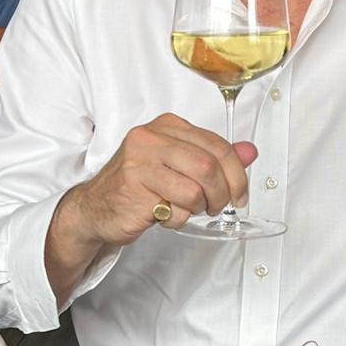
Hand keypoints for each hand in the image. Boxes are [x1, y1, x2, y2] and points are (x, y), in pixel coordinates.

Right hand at [46, 115, 256, 301]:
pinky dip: (179, 218)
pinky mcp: (133, 189)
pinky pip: (175, 208)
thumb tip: (250, 152)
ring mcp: (139, 162)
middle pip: (210, 167)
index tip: (240, 194)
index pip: (218, 146)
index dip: (237, 175)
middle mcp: (151, 138)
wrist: (95, 208)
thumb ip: (214, 156)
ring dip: (198, 208)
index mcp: (167, 126)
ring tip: (185, 209)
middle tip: (217, 207)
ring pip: (195, 189)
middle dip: (222, 194)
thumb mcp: (179, 164)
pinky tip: (164, 214)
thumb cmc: (138, 184)